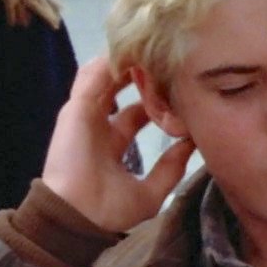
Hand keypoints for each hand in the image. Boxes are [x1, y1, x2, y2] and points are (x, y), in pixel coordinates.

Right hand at [41, 58, 196, 233]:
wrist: (78, 215)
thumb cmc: (109, 209)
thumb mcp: (150, 193)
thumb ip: (169, 169)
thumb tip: (190, 144)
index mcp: (113, 144)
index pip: (137, 113)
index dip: (157, 102)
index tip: (180, 91)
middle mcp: (99, 126)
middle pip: (121, 91)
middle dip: (144, 77)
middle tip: (168, 64)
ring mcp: (85, 115)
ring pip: (105, 78)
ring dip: (127, 64)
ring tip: (151, 51)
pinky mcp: (76, 107)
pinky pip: (91, 77)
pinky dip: (109, 63)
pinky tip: (131, 54)